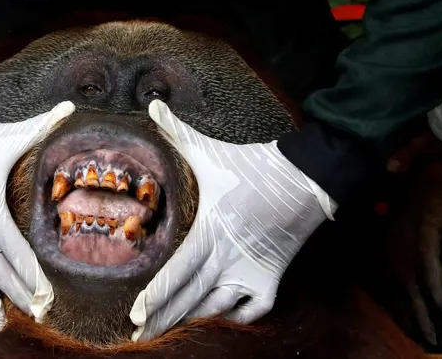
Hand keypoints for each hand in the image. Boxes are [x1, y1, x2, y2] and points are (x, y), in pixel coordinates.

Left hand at [128, 101, 335, 341]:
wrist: (306, 178)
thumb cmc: (252, 165)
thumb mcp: (210, 150)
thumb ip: (176, 131)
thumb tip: (151, 104)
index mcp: (211, 232)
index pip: (178, 274)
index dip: (156, 297)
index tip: (135, 317)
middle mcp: (229, 259)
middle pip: (191, 300)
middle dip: (163, 321)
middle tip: (139, 338)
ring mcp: (252, 272)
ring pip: (218, 309)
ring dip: (193, 320)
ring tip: (168, 331)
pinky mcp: (272, 278)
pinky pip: (252, 311)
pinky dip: (235, 318)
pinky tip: (217, 318)